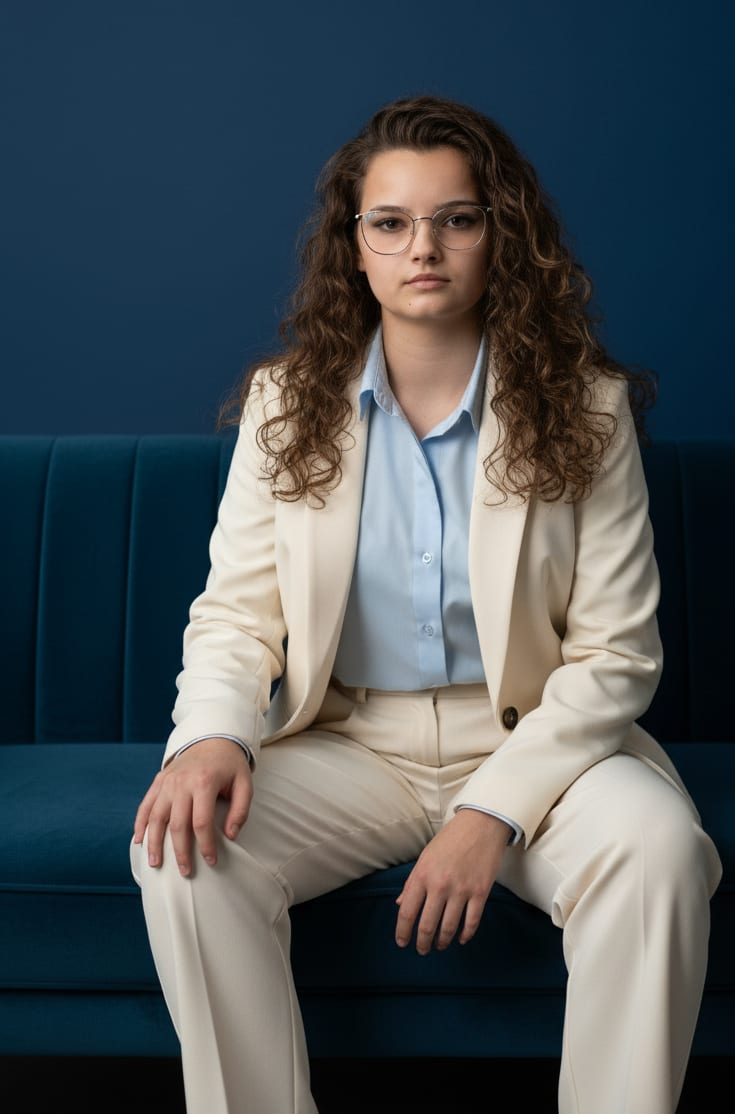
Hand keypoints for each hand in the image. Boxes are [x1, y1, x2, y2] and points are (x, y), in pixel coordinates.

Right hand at [132, 737, 252, 876]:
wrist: (212, 738)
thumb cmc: (230, 765)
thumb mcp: (245, 783)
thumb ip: (241, 810)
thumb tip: (230, 836)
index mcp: (204, 782)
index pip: (202, 822)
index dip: (206, 846)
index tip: (211, 862)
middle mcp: (182, 782)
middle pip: (177, 824)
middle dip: (180, 852)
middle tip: (185, 872)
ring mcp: (167, 781)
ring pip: (156, 817)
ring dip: (154, 842)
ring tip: (155, 864)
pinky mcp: (159, 780)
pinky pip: (146, 804)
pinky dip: (140, 823)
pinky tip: (139, 841)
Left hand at [395, 809, 509, 954]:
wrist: (480, 824)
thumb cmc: (450, 840)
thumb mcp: (425, 857)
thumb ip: (412, 882)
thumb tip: (401, 905)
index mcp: (422, 875)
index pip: (407, 912)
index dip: (403, 932)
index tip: (402, 943)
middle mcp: (439, 885)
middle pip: (427, 925)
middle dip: (422, 943)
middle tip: (422, 950)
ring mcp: (461, 890)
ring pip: (448, 927)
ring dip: (442, 941)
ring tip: (440, 946)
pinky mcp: (480, 892)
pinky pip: (471, 922)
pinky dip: (465, 934)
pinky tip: (461, 939)